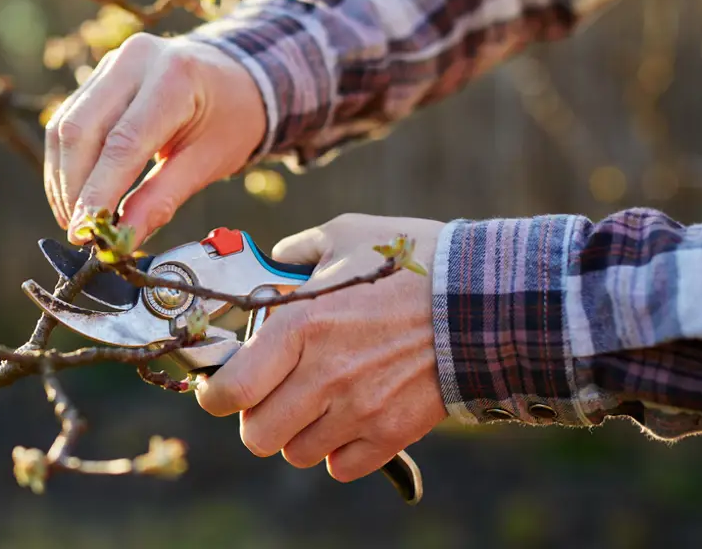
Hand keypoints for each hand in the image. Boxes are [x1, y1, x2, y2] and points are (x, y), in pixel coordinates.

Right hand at [43, 33, 266, 245]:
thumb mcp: (208, 162)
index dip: (98, 191)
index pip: (123, 142)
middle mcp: (136, 60)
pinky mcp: (98, 75)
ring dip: (63, 179)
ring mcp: (113, 63)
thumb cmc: (229, 119)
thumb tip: (122, 240)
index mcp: (174, 77)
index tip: (86, 232)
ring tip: (75, 220)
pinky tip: (73, 194)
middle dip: (74, 188)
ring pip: (66, 126)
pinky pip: (67, 120)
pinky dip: (65, 162)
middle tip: (79, 232)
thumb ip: (162, 199)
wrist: (234, 78)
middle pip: (81, 129)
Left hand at [194, 213, 448, 482]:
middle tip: (271, 395)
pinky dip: (338, 451)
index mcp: (300, 326)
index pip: (230, 391)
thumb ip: (299, 250)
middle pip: (257, 435)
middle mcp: (323, 375)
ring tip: (315, 404)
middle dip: (257, 418)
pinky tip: (348, 419)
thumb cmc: (414, 262)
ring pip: (297, 453)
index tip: (221, 387)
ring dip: (298, 434)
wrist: (485, 299)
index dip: (215, 396)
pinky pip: (341, 467)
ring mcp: (359, 410)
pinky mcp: (391, 433)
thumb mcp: (347, 235)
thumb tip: (276, 259)